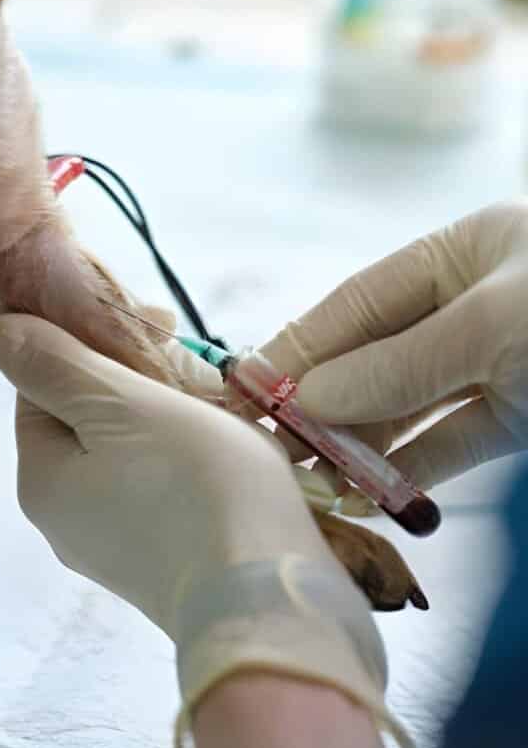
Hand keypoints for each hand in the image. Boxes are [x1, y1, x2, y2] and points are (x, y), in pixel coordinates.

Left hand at [0, 315, 411, 747]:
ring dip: (173, 419)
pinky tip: (234, 457)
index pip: (41, 386)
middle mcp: (65, 521)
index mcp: (39, 480)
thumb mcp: (120, 406)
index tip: (157, 324)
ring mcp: (115, 550)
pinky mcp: (163, 567)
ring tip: (224, 410)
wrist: (271, 602)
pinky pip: (164, 493)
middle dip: (139, 382)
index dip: (91, 342)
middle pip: (87, 421)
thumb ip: (57, 366)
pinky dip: (193, 463)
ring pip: (131, 454)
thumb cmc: (195, 490)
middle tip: (198, 369)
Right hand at [261, 201, 527, 492]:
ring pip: (408, 406)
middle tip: (271, 451)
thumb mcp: (494, 326)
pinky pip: (451, 443)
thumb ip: (400, 364)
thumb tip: (309, 397)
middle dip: (322, 406)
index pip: (358, 302)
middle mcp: (474, 304)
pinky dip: (410, 471)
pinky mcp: (522, 417)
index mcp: (466, 252)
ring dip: (359, 447)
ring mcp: (498, 362)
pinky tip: (370, 496)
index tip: (248, 394)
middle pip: (375, 357)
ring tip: (316, 485)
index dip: (300, 348)